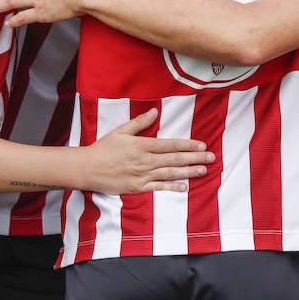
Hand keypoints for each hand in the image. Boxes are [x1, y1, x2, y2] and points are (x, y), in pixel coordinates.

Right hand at [81, 108, 213, 193]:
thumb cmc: (104, 148)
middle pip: (175, 159)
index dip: (188, 145)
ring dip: (188, 172)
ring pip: (170, 173)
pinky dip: (172, 187)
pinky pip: (158, 188)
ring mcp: (142, 176)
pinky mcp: (138, 188)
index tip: (202, 145)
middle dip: (195, 158)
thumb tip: (155, 111)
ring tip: (203, 170)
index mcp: (142, 145)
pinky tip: (185, 187)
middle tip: (211, 158)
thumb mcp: (121, 131)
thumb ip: (139, 122)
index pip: (170, 144)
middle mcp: (145, 161)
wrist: (88, 168)